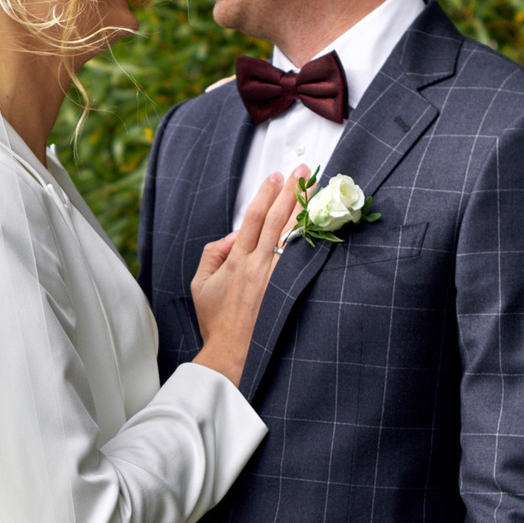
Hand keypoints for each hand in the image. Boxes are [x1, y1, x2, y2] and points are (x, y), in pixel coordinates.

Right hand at [190, 164, 305, 382]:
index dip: (265, 194)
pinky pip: (304, 260)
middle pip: (279, 219)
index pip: (254, 218)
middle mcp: (259, 265)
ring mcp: (277, 279)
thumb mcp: (200, 284)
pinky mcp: (288, 291)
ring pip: (295, 236)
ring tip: (317, 188)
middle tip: (303, 170)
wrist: (232, 352)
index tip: (275, 176)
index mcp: (237, 261)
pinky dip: (313, 240)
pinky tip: (323, 225)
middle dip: (291, 192)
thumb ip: (212, 254)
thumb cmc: (216, 320)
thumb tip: (232, 236)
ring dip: (307, 209)